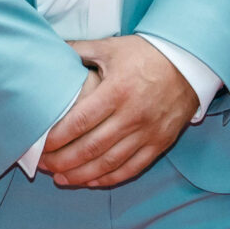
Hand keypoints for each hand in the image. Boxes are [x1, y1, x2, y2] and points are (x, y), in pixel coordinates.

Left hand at [40, 36, 196, 189]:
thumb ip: (79, 50)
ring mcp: (147, 132)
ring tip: (60, 178)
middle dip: (62, 160)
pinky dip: (109, 178)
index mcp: (117, 91)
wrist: (189, 63)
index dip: (57, 137)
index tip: (40, 144)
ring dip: (81, 174)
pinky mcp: (160, 143)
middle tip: (43, 164)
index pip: (79, 121)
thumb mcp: (111, 47)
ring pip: (109, 163)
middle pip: (90, 147)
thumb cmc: (146, 54)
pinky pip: (132, 168)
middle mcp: (132, 115)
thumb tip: (52, 48)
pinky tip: (91, 181)